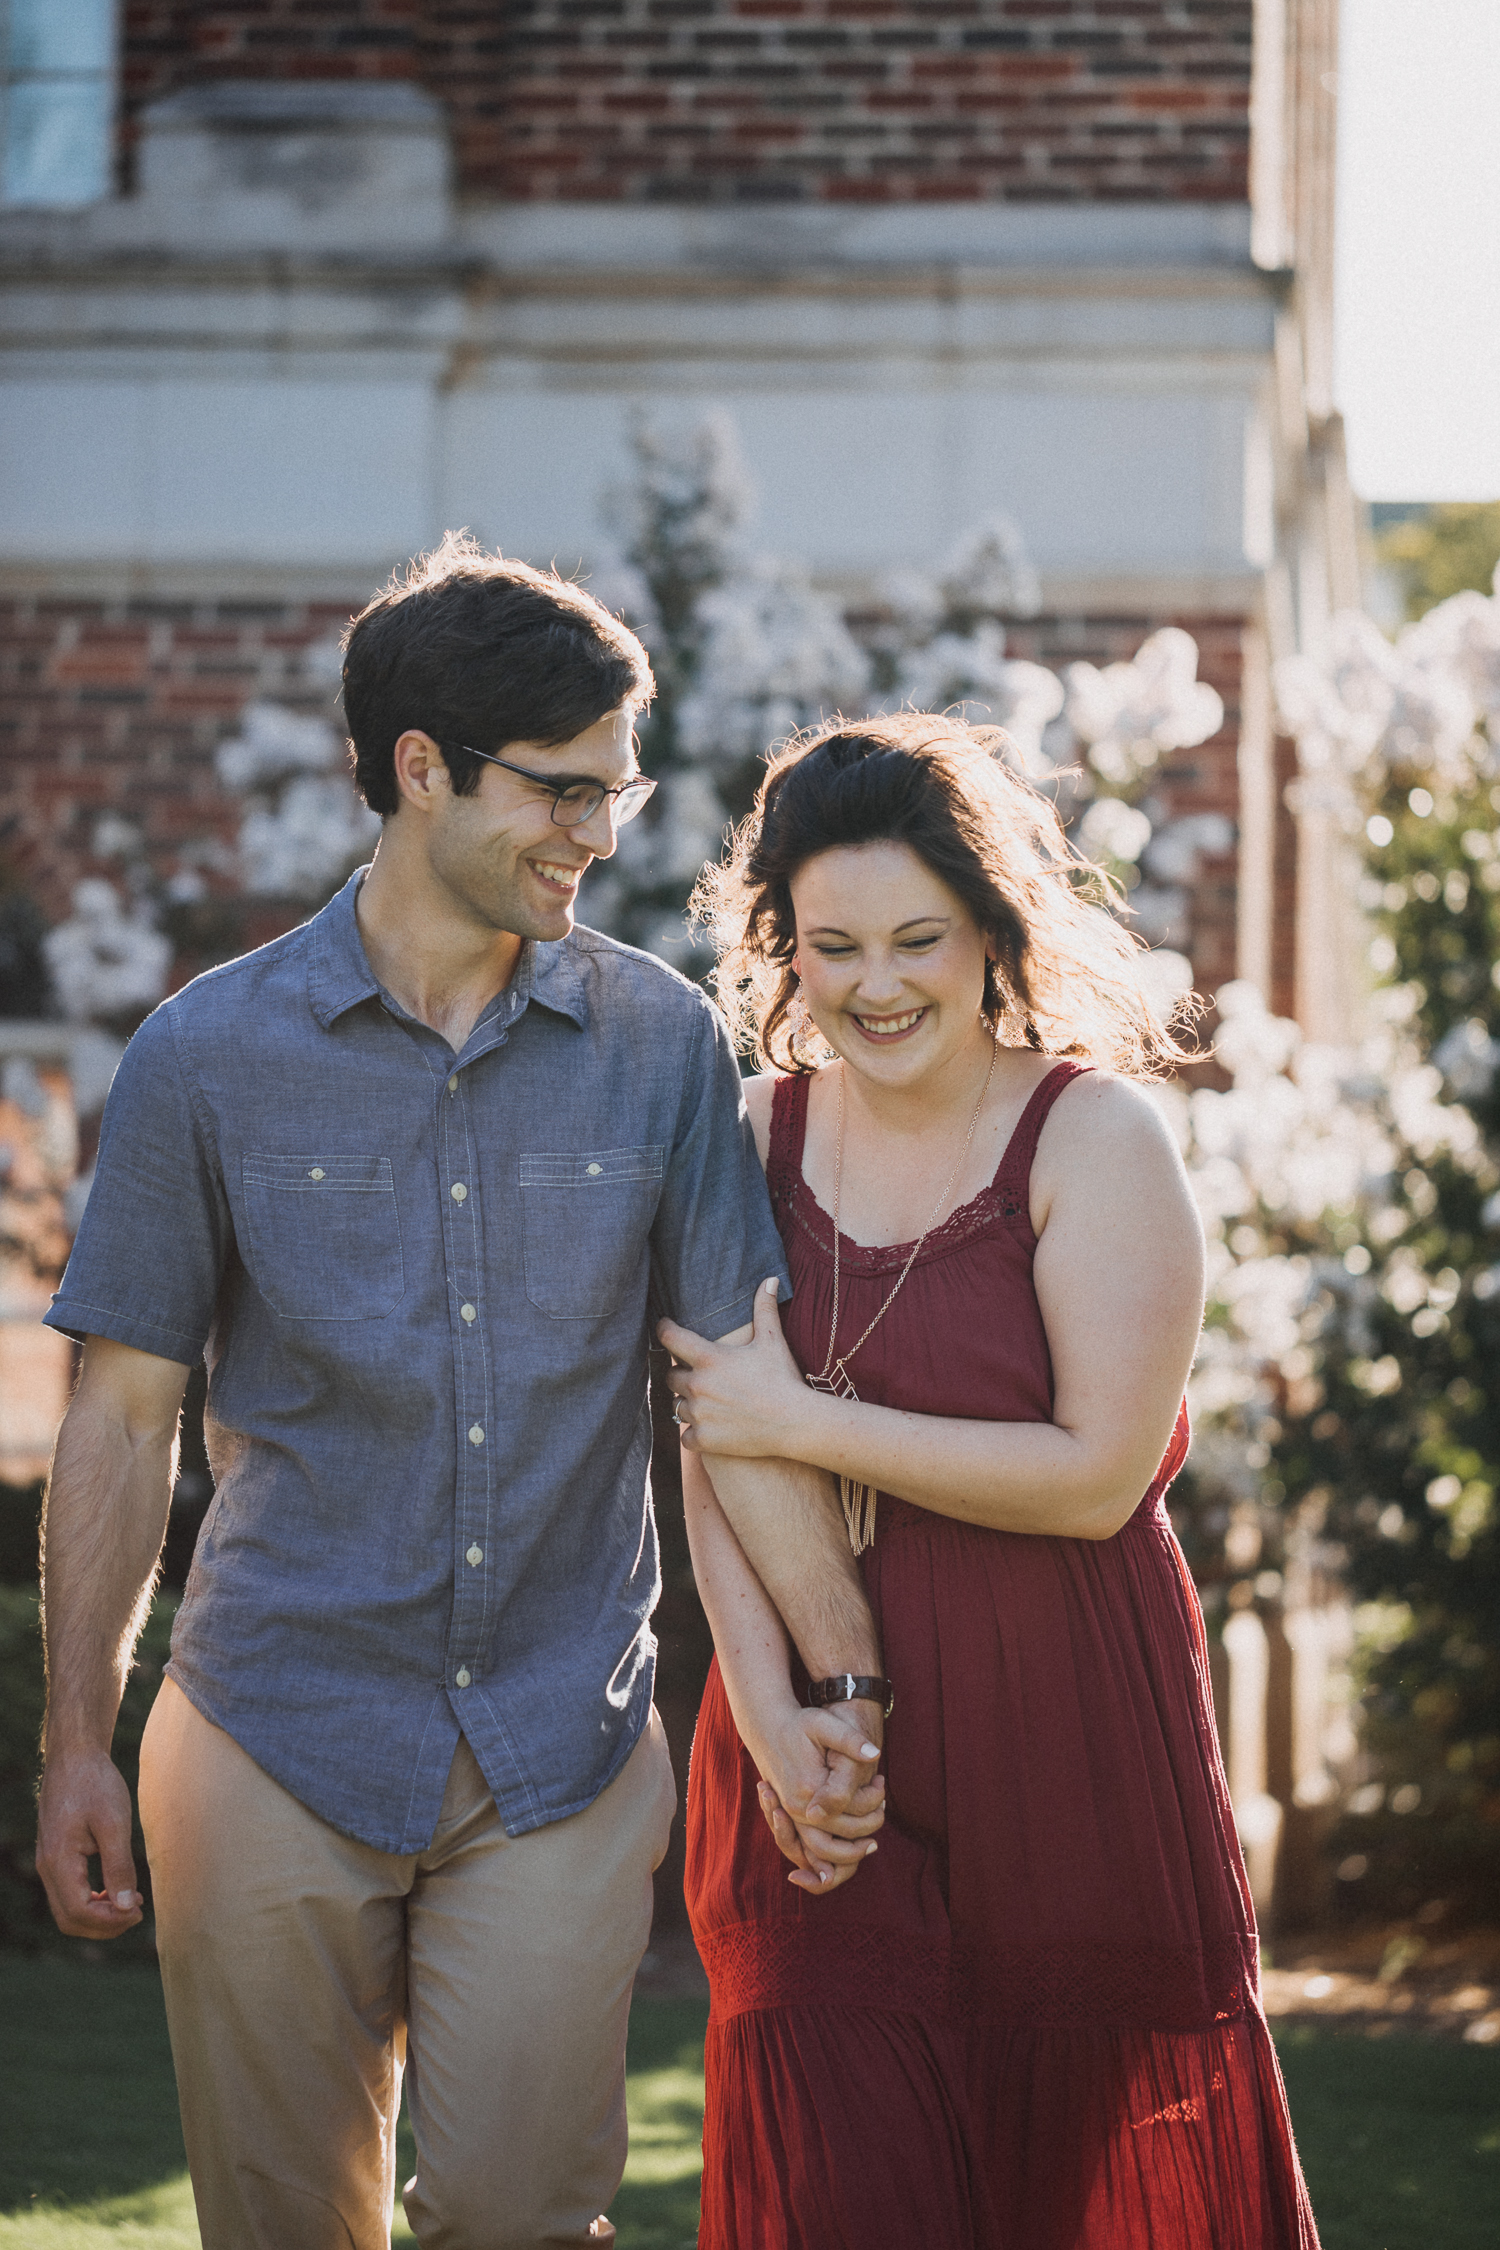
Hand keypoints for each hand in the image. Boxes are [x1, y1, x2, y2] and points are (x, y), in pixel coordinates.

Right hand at [36, 1750, 144, 1939]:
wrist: (74, 1756)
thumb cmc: (95, 1783)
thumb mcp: (115, 1823)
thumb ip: (119, 1866)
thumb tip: (125, 1907)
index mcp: (59, 1861)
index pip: (79, 1912)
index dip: (110, 1921)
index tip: (139, 1911)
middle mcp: (47, 1867)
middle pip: (69, 1920)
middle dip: (104, 1926)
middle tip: (136, 1914)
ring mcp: (48, 1863)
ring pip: (67, 1910)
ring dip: (98, 1916)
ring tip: (129, 1903)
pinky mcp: (55, 1856)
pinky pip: (68, 1893)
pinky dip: (91, 1901)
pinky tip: (116, 1890)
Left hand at [659, 1279, 810, 1458]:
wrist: (794, 1423)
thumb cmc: (783, 1379)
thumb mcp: (772, 1341)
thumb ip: (765, 1309)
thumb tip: (770, 1279)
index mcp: (708, 1359)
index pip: (670, 1337)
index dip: (664, 1330)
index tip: (664, 1328)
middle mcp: (697, 1386)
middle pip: (671, 1377)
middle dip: (681, 1376)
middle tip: (698, 1377)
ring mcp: (699, 1414)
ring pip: (677, 1407)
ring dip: (688, 1404)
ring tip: (707, 1403)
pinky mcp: (703, 1439)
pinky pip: (685, 1436)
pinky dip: (694, 1433)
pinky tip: (709, 1428)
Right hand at [754, 1701, 884, 1891]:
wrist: (768, 1728)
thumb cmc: (799, 1724)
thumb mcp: (824, 1724)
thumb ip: (849, 1740)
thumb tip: (875, 1754)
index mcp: (809, 1788)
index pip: (849, 1812)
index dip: (871, 1805)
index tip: (882, 1785)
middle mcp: (798, 1809)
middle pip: (837, 1838)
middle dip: (865, 1832)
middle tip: (883, 1810)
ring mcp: (791, 1815)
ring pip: (821, 1850)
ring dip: (847, 1852)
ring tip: (870, 1839)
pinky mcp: (790, 1817)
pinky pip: (810, 1846)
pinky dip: (829, 1852)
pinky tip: (849, 1842)